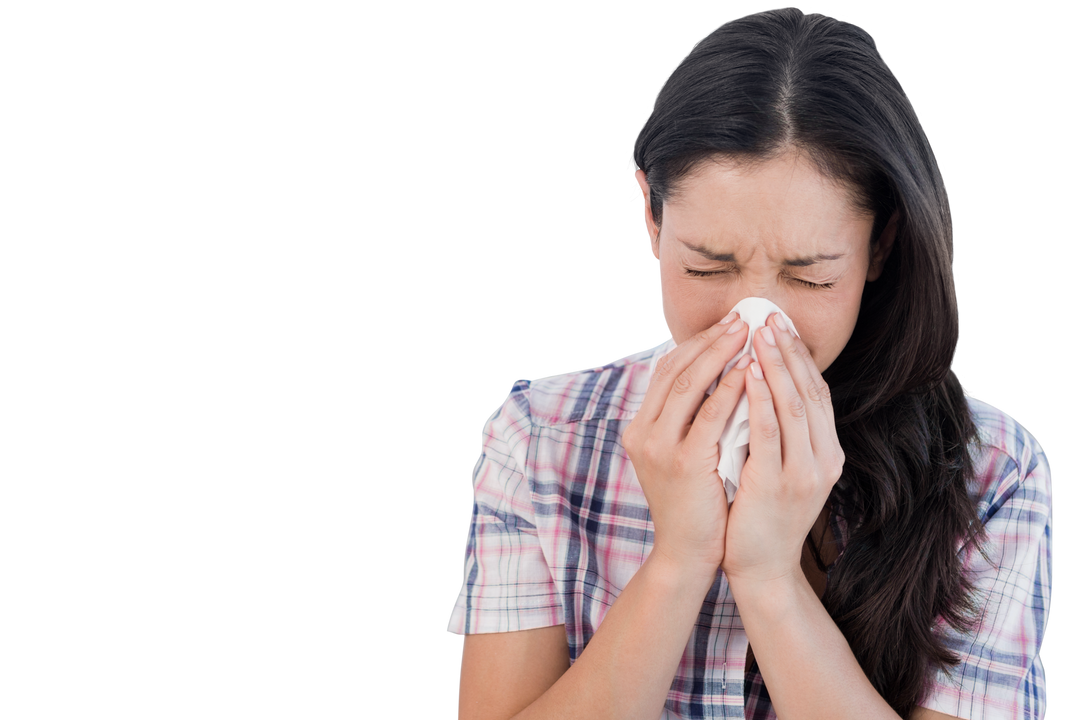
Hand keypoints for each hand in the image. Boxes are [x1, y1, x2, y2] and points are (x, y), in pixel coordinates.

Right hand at [622, 313, 752, 580]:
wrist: (685, 555)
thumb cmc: (694, 505)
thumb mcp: (683, 455)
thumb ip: (691, 421)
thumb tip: (722, 377)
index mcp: (640, 427)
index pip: (667, 370)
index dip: (698, 343)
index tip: (729, 324)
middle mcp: (642, 432)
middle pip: (675, 369)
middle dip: (711, 339)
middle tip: (743, 316)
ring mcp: (659, 446)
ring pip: (689, 384)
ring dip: (721, 353)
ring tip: (749, 332)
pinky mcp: (683, 462)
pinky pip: (709, 415)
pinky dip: (729, 389)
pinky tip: (750, 371)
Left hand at [720, 312, 845, 586]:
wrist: (762, 570)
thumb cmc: (761, 516)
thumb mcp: (779, 468)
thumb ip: (778, 434)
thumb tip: (760, 386)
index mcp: (827, 453)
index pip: (816, 392)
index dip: (799, 356)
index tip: (779, 324)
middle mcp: (824, 459)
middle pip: (810, 391)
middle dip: (788, 350)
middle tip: (768, 315)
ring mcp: (804, 473)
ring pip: (793, 406)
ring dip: (775, 365)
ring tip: (759, 333)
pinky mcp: (777, 485)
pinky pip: (769, 434)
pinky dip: (759, 400)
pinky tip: (747, 375)